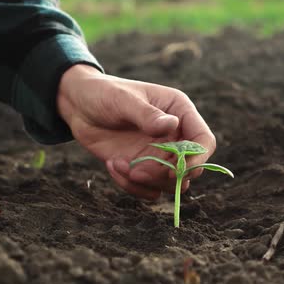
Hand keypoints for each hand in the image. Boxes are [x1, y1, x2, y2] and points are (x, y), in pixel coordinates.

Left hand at [57, 64, 215, 199]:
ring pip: (168, 184)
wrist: (79, 104)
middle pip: (189, 169)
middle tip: (136, 172)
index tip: (175, 172)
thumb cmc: (104, 93)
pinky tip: (111, 165)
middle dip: (164, 176)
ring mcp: (159, 154)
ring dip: (144, 182)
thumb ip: (147, 115)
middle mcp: (175, 136)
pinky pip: (148, 189)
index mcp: (179, 112)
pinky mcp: (142, 168)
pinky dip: (130, 186)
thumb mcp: (123, 100)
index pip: (203, 141)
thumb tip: (172, 125)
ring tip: (116, 164)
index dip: (197, 159)